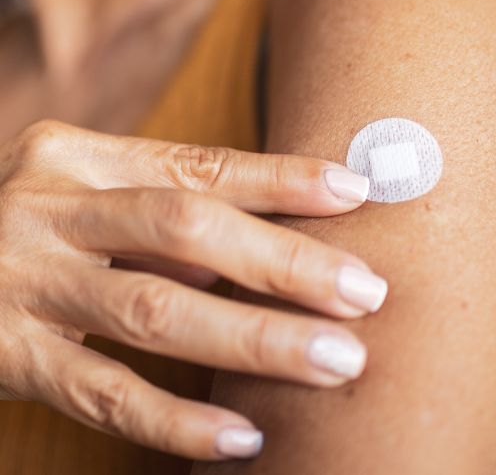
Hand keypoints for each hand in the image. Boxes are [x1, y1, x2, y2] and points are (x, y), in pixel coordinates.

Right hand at [0, 120, 386, 460]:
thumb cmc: (34, 227)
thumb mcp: (85, 197)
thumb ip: (159, 218)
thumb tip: (261, 251)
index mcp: (76, 157)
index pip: (196, 165)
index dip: (278, 180)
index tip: (352, 191)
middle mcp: (48, 209)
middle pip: (183, 228)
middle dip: (281, 261)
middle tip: (363, 292)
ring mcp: (22, 282)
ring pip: (154, 311)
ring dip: (252, 339)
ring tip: (333, 361)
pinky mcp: (4, 354)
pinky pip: (101, 392)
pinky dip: (175, 419)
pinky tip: (242, 435)